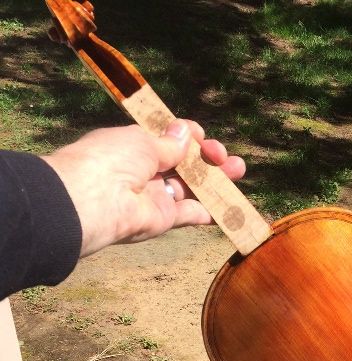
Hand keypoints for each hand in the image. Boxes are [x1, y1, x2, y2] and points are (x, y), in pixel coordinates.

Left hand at [42, 120, 244, 256]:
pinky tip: (229, 203)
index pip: (168, 140)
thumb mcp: (144, 141)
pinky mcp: (165, 220)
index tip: (202, 136)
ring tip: (238, 171)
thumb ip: (170, 142)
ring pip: (192, 188)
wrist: (96, 199)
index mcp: (137, 147)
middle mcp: (147, 172)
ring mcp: (157, 197)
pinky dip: (210, 211)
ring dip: (215, 181)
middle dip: (208, 160)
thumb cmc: (115, 159)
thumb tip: (186, 132)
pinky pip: (191, 214)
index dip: (188, 137)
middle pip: (184, 165)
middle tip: (226, 157)